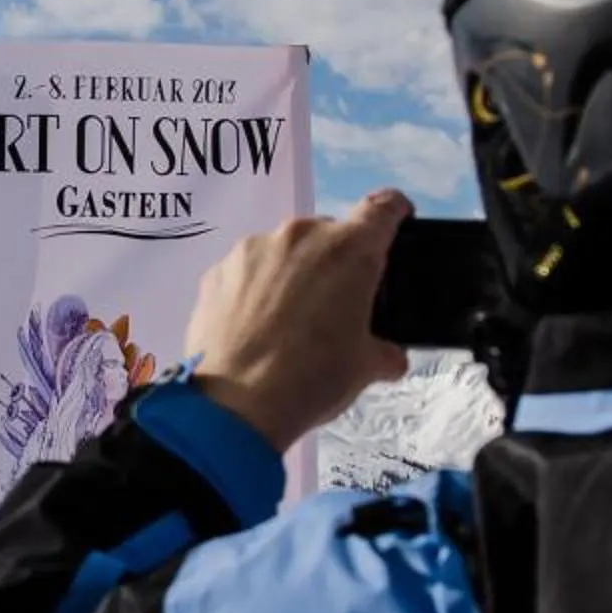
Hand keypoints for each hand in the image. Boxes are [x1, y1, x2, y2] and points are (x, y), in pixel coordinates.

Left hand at [182, 191, 413, 450]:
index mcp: (349, 249)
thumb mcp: (366, 368)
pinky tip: (252, 327)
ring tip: (286, 322)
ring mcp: (252, 249)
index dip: (395, 213)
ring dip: (293, 273)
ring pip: (284, 250)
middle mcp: (300, 235)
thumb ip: (385, 351)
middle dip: (337, 261)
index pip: (383, 207)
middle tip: (335, 305)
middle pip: (330, 233)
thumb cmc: (313, 377)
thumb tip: (389, 356)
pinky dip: (255, 289)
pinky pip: (247, 271)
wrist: (234, 405)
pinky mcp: (216, 271)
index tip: (395, 227)